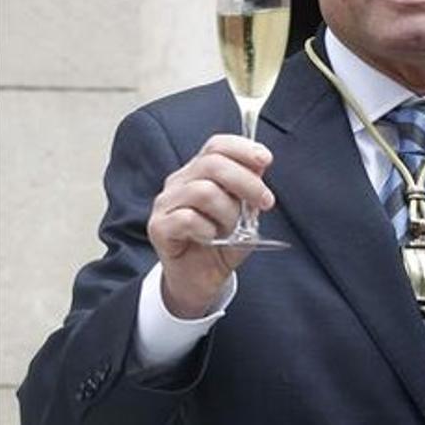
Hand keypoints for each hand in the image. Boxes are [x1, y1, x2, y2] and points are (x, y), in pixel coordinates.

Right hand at [147, 135, 275, 317]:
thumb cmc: (224, 241)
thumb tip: (260, 166)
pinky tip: (211, 239)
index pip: (217, 145)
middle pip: (212, 164)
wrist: (202, 279)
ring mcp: (165, 204)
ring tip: (231, 228)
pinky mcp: (158, 227)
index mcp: (200, 172)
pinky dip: (209, 230)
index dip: (242, 148)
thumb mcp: (246, 213)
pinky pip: (188, 219)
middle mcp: (179, 182)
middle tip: (265, 201)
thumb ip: (250, 189)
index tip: (265, 160)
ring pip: (203, 191)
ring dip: (228, 212)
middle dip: (246, 182)